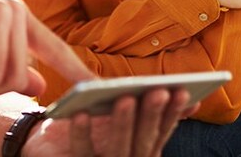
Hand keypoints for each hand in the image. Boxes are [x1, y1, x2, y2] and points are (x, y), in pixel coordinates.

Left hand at [24, 88, 197, 156]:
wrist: (51, 150)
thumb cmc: (95, 134)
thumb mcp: (126, 123)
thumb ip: (150, 115)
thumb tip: (189, 100)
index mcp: (142, 150)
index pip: (161, 132)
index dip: (172, 113)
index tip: (181, 91)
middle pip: (144, 142)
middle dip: (151, 115)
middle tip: (157, 91)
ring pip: (119, 149)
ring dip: (123, 124)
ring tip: (125, 98)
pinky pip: (83, 153)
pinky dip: (83, 134)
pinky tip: (81, 114)